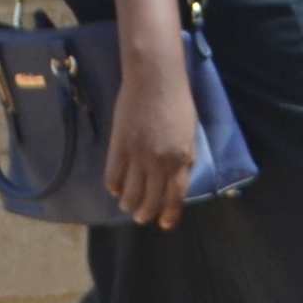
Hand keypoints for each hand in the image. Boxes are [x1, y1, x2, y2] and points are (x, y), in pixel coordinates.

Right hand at [105, 42, 201, 228]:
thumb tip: (178, 177)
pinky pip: (113, 175)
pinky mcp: (119, 146)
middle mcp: (160, 162)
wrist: (155, 78)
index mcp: (182, 158)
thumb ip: (184, 157)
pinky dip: (113, 186)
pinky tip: (114, 189)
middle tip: (141, 217)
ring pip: (130, 192)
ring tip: (127, 206)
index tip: (164, 224)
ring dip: (128, 203)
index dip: (169, 214)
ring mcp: (138, 155)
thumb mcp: (189, 133)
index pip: (175, 196)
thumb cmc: (177, 101)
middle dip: (146, 213)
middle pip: (151, 199)